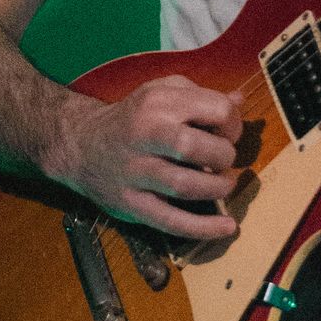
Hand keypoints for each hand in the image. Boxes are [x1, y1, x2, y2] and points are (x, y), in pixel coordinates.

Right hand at [52, 74, 243, 240]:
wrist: (81, 143)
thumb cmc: (133, 117)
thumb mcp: (162, 92)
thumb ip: (201, 96)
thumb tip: (239, 101)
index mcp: (159, 102)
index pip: (215, 110)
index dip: (233, 124)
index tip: (228, 134)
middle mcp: (145, 134)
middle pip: (198, 148)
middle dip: (224, 156)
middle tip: (224, 161)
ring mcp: (136, 171)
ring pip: (185, 186)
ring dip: (216, 189)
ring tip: (223, 186)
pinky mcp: (131, 203)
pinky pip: (170, 220)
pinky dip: (203, 228)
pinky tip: (226, 227)